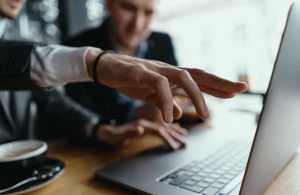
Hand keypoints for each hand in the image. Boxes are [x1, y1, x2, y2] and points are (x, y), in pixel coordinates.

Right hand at [86, 48, 247, 122]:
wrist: (105, 68)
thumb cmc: (129, 79)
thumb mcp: (149, 96)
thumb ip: (165, 103)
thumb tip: (180, 112)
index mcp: (170, 76)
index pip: (199, 78)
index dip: (218, 84)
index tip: (236, 91)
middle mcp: (167, 70)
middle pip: (198, 73)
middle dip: (220, 82)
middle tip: (239, 90)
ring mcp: (155, 70)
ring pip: (183, 77)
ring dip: (196, 96)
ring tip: (204, 117)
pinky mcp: (140, 72)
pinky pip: (158, 85)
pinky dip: (166, 101)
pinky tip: (170, 117)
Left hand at [97, 120, 187, 149]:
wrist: (107, 131)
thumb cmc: (112, 135)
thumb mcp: (117, 136)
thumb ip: (129, 132)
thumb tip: (141, 129)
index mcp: (141, 124)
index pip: (158, 130)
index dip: (167, 138)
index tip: (175, 147)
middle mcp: (146, 123)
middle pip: (164, 128)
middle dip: (175, 136)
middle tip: (185, 143)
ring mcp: (147, 123)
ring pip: (164, 126)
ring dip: (175, 131)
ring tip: (185, 135)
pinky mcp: (146, 125)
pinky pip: (161, 125)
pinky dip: (170, 127)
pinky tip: (176, 127)